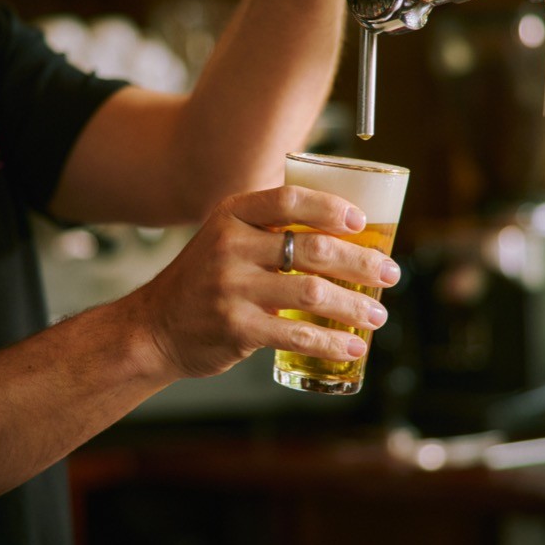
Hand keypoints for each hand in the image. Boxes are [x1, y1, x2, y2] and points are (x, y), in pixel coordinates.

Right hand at [131, 185, 399, 381]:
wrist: (155, 327)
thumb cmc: (205, 280)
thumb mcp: (227, 238)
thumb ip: (271, 228)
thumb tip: (344, 228)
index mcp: (232, 215)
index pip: (289, 198)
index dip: (330, 207)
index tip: (362, 222)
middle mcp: (230, 245)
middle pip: (311, 248)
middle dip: (361, 262)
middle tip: (390, 273)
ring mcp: (231, 286)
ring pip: (310, 292)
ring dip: (353, 305)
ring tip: (377, 314)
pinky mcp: (235, 326)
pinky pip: (295, 333)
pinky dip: (331, 340)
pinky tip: (352, 346)